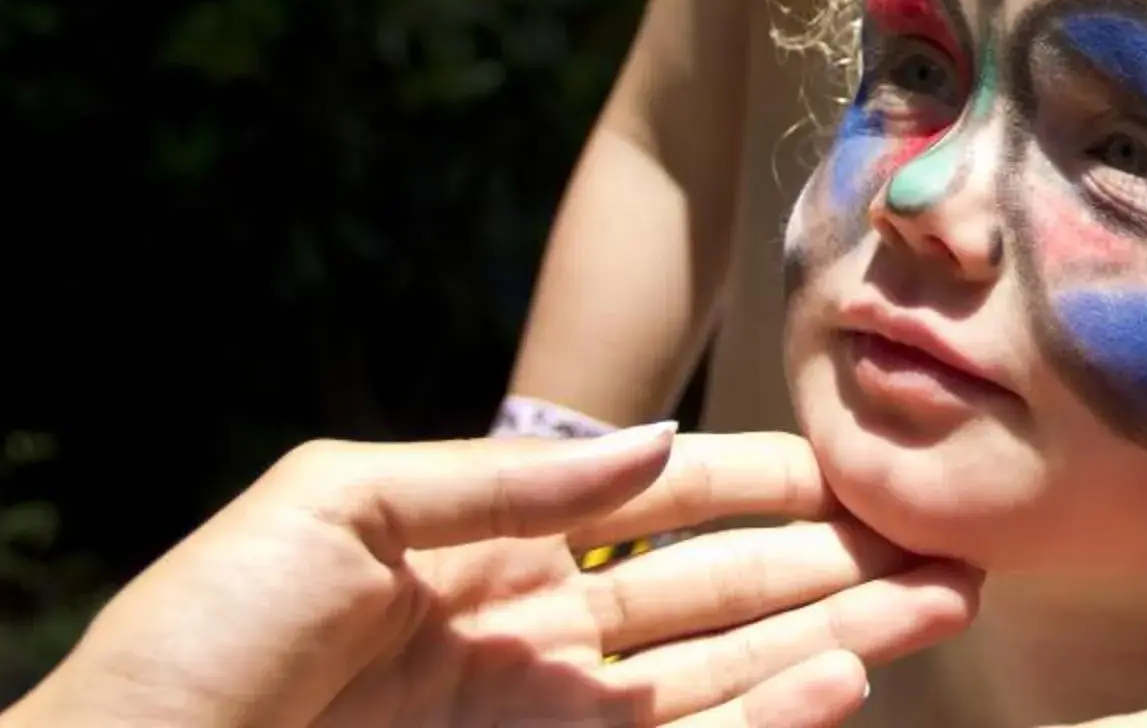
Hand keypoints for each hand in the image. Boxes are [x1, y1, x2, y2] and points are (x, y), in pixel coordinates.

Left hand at [0, 425, 978, 727]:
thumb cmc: (194, 643)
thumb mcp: (334, 506)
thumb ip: (502, 480)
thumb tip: (656, 447)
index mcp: (491, 562)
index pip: (664, 511)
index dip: (768, 486)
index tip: (866, 463)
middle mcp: (542, 651)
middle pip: (722, 598)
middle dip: (839, 566)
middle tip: (951, 544)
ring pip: (728, 681)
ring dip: (836, 642)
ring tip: (933, 603)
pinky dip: (771, 721)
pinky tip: (839, 682)